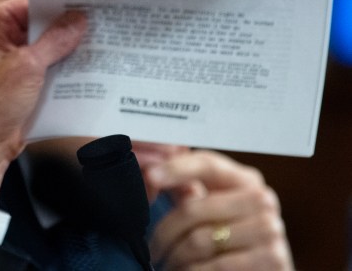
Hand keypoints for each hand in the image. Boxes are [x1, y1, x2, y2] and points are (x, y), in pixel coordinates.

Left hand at [0, 0, 86, 206]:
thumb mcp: (27, 67)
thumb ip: (55, 41)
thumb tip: (77, 20)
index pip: (27, 3)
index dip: (57, 2)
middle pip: (38, 25)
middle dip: (66, 27)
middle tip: (99, 19)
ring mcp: (8, 63)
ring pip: (45, 48)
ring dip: (68, 50)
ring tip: (101, 41)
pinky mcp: (19, 84)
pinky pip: (46, 69)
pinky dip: (63, 69)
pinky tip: (89, 67)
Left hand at [146, 150, 292, 269]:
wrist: (263, 269)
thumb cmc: (228, 235)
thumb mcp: (206, 207)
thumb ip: (182, 188)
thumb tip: (150, 175)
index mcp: (245, 179)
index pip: (207, 164)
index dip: (175, 168)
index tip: (150, 176)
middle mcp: (262, 200)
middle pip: (192, 208)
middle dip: (164, 232)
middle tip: (153, 248)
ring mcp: (270, 230)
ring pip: (198, 241)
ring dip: (175, 256)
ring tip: (170, 263)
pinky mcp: (273, 260)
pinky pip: (215, 266)